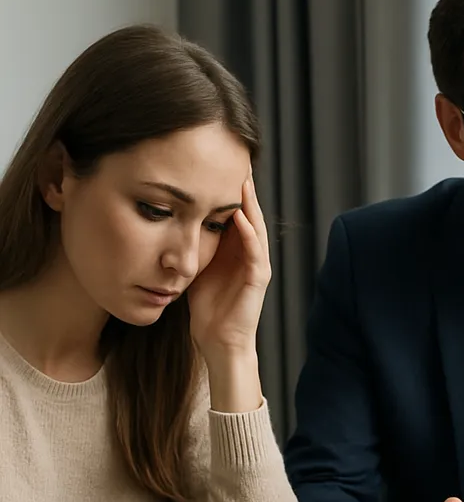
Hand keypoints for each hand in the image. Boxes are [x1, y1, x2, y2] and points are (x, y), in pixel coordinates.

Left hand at [188, 176, 270, 359]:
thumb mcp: (196, 266)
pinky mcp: (258, 280)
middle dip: (243, 189)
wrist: (218, 341)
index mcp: (236, 250)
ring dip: (250, 204)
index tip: (216, 164)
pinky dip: (248, 232)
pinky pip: (255, 251)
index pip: (235, 212)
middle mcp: (250, 254)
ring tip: (241, 179)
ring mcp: (257, 266)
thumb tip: (167, 220)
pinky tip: (239, 215)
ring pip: (256, 227)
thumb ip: (192, 244)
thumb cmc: (207, 308)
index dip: (227, 189)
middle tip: (235, 160)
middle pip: (249, 213)